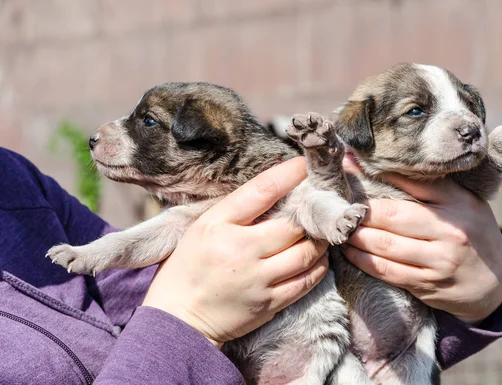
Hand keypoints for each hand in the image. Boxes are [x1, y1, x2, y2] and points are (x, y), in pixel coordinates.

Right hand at [143, 157, 328, 346]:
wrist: (179, 318)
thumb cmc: (188, 267)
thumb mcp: (202, 228)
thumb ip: (235, 210)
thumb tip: (275, 190)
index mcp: (218, 225)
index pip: (262, 191)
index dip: (288, 174)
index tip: (305, 164)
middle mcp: (240, 250)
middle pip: (292, 224)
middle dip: (310, 213)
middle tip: (317, 206)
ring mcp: (257, 279)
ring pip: (307, 252)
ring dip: (318, 240)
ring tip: (318, 233)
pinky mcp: (269, 303)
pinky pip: (307, 280)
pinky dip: (318, 266)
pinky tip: (316, 258)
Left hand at [342, 158, 501, 324]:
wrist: (494, 286)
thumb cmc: (470, 233)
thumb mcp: (461, 203)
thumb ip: (425, 186)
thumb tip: (376, 164)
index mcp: (459, 203)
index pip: (413, 183)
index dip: (376, 174)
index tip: (348, 166)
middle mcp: (450, 232)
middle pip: (393, 217)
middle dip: (360, 211)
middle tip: (338, 204)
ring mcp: (439, 262)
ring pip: (385, 246)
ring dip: (356, 237)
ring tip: (340, 227)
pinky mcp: (428, 286)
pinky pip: (387, 271)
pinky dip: (363, 260)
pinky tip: (349, 251)